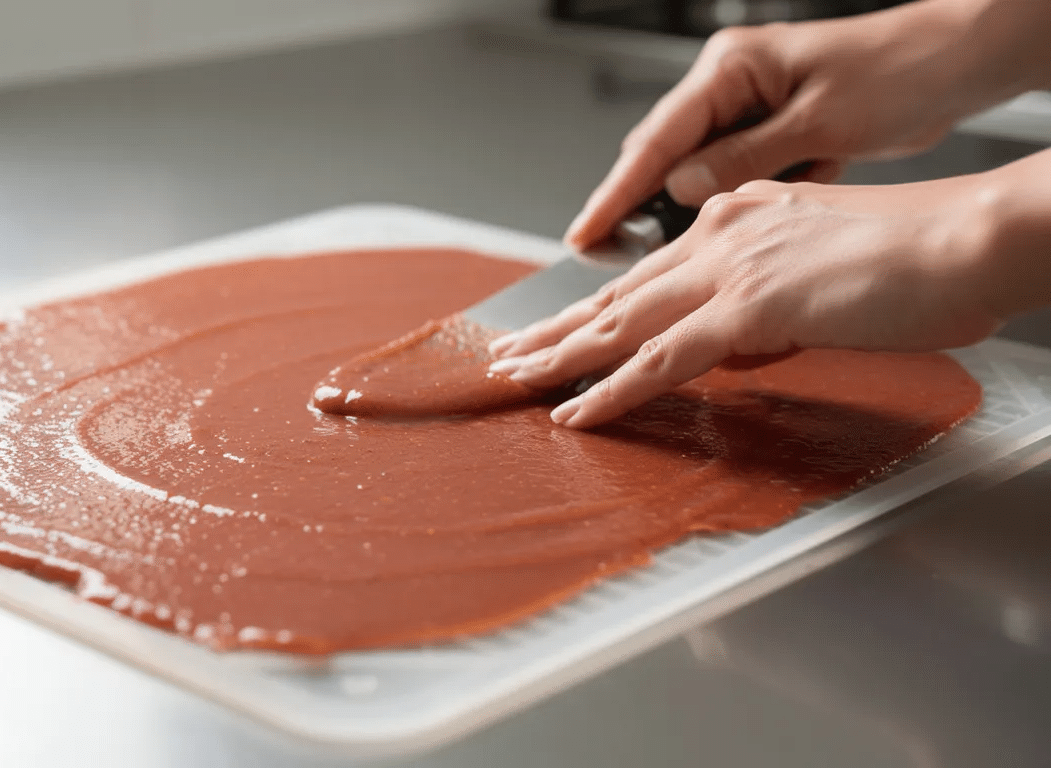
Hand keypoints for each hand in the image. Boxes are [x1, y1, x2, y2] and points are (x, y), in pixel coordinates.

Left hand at [489, 176, 1005, 428]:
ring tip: (513, 382)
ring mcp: (731, 270)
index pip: (648, 273)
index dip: (595, 305)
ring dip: (561, 357)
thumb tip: (734, 348)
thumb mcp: (822, 278)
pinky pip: (661, 359)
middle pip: (618, 294)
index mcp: (739, 219)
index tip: (556, 327)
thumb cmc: (917, 259)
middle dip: (556, 329)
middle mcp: (722, 236)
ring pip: (622, 322)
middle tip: (507, 355)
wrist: (968, 241)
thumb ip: (767, 309)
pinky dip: (612, 390)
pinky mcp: (750, 307)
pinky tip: (575, 411)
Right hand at [564, 0, 1035, 251]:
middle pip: (662, 155)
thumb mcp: (818, 123)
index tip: (585, 233)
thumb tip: (678, 189)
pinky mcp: (772, 135)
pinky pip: (728, 177)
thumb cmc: (899, 73)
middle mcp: (731, 87)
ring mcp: (750, 111)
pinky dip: (717, 210)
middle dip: (631, 207)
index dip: (615, 192)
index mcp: (731, 69)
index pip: (656, 138)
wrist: (955, 62)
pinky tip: (700, 241)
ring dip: (674, 214)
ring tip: (640, 258)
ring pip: (693, 171)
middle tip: (599, 255)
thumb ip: (745, 157)